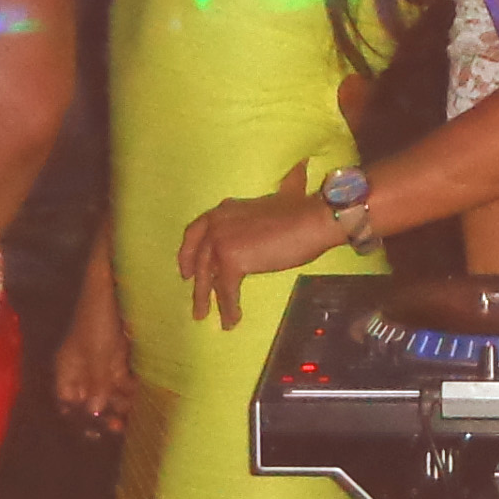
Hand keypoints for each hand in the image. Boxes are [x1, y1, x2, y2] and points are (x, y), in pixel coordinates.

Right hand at [56, 259, 132, 431]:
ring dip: (120, 405)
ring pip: (108, 392)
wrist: (113, 284)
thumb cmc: (96, 317)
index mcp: (67, 369)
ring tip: (136, 418)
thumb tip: (93, 413)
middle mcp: (81, 369)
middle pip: (89, 400)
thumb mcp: (96, 352)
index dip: (77, 419)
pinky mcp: (118, 355)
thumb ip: (95, 382)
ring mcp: (100, 362)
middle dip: (103, 415)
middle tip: (120, 428)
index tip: (94, 433)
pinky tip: (144, 399)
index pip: (66, 401)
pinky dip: (131, 390)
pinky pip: (123, 380)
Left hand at [178, 170, 347, 328]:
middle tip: (194, 298)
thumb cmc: (301, 213)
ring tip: (204, 317)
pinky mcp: (230, 261)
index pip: (196, 231)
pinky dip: (228, 308)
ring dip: (206, 300)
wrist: (311, 220)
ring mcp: (221, 241)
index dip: (188, 252)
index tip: (187, 269)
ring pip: (207, 276)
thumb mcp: (274, 204)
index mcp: (223, 210)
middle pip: (198, 257)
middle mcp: (216, 223)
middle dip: (195, 281)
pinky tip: (232, 321)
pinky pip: (226, 291)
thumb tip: (293, 177)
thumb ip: (268, 205)